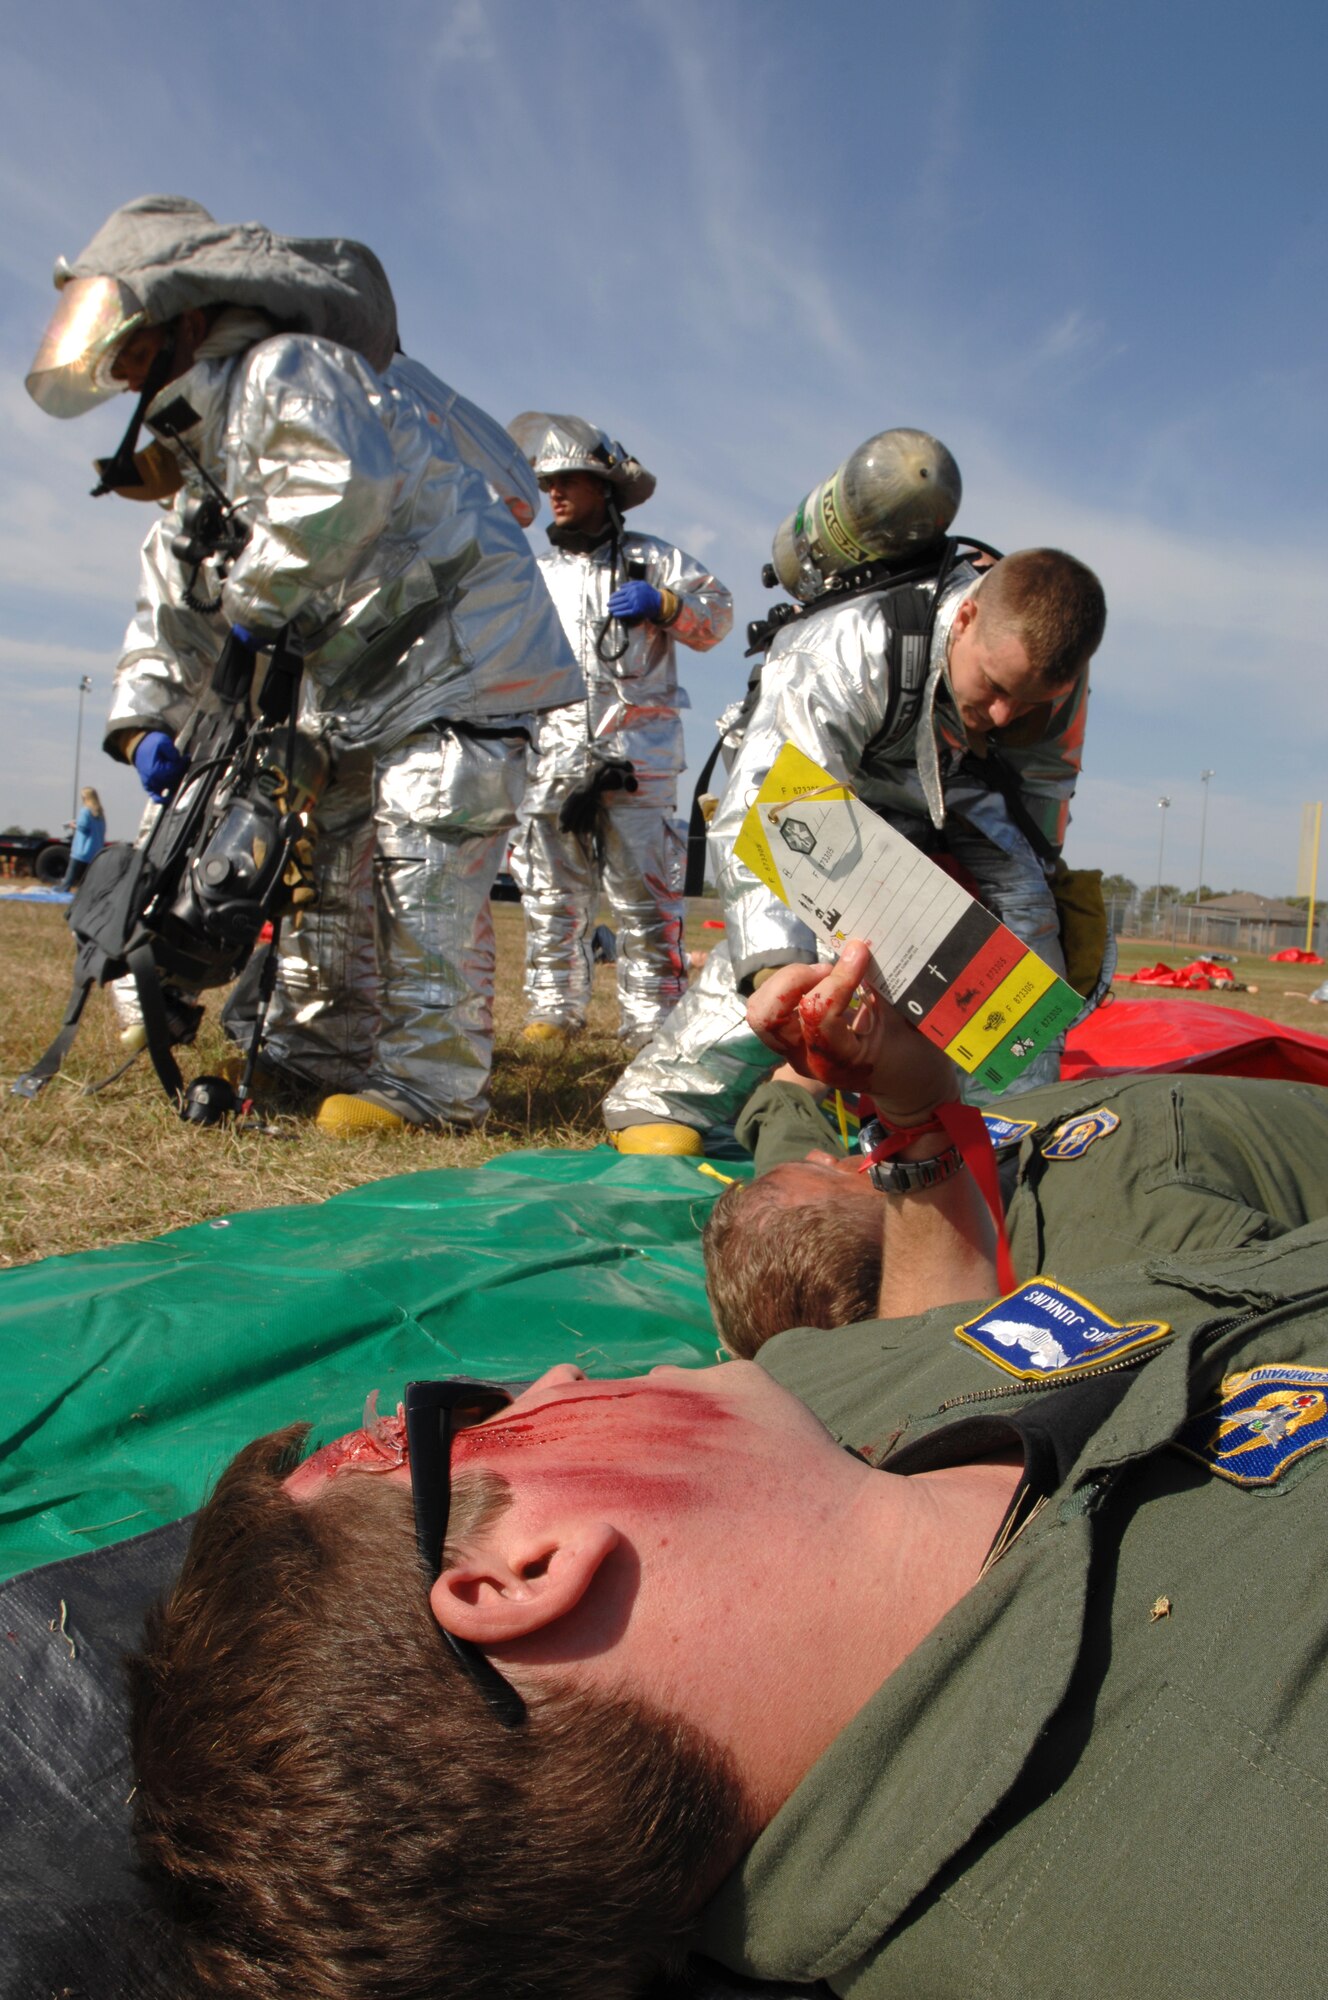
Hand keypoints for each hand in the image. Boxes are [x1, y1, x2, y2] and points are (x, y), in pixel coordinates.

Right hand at [132, 730, 188, 800]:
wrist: (138, 746)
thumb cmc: (151, 744)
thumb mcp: (163, 741)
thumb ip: (172, 751)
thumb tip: (179, 760)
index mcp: (156, 769)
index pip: (175, 770)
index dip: (182, 763)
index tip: (186, 757)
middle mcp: (152, 779)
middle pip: (173, 779)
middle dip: (180, 771)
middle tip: (184, 762)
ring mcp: (150, 783)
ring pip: (167, 787)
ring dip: (176, 782)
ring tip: (181, 774)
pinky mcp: (148, 784)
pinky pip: (154, 795)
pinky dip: (160, 799)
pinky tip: (168, 799)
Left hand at [607, 579, 662, 624]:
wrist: (658, 602)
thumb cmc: (649, 592)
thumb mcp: (641, 584)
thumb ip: (630, 584)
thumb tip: (620, 587)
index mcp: (633, 588)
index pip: (620, 592)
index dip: (614, 596)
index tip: (610, 598)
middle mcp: (633, 595)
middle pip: (620, 599)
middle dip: (612, 603)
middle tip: (607, 604)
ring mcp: (635, 603)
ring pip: (622, 606)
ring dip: (614, 608)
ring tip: (609, 610)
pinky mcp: (636, 610)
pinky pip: (626, 612)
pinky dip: (619, 613)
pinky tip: (615, 614)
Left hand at [746, 939, 957, 1121]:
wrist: (902, 1083)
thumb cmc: (912, 1055)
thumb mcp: (907, 1023)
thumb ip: (883, 989)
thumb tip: (865, 946)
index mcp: (839, 1062)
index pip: (817, 1017)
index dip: (838, 979)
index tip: (860, 951)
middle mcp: (807, 1059)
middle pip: (768, 1015)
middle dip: (795, 979)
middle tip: (829, 970)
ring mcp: (793, 1051)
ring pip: (761, 1008)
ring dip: (788, 981)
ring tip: (823, 974)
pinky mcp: (788, 1040)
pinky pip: (769, 1007)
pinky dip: (788, 985)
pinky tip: (819, 981)